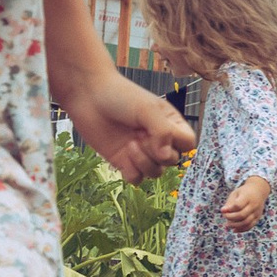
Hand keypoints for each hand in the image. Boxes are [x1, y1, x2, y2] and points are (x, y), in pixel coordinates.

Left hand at [67, 72, 193, 181]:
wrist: (88, 96)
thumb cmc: (120, 97)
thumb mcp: (147, 109)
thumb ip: (162, 131)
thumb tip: (166, 156)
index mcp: (169, 123)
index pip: (188, 143)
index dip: (179, 144)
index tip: (162, 133)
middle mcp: (157, 139)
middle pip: (173, 161)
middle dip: (158, 153)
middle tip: (141, 136)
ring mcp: (140, 152)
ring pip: (156, 173)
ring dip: (145, 163)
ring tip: (130, 145)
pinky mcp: (123, 161)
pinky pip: (136, 179)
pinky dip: (132, 171)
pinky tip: (123, 154)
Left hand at [220, 175, 271, 231]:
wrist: (259, 190)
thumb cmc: (244, 192)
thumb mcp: (236, 193)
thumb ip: (230, 202)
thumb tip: (223, 212)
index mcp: (248, 197)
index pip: (238, 205)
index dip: (229, 209)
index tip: (222, 210)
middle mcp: (254, 205)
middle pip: (242, 215)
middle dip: (231, 218)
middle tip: (225, 217)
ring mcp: (257, 212)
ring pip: (246, 222)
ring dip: (235, 226)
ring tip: (227, 225)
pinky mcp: (258, 217)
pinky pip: (250, 226)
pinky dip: (242, 229)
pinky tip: (234, 230)